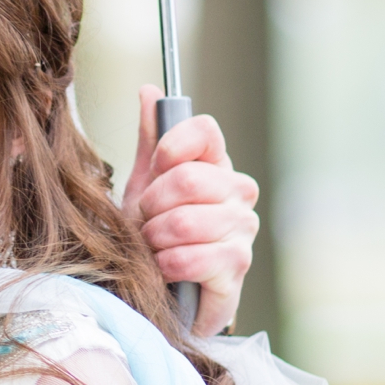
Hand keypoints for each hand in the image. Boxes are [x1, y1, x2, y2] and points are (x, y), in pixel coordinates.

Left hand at [122, 84, 259, 337]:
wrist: (158, 293)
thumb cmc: (152, 237)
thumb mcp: (142, 186)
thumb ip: (149, 140)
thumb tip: (149, 91)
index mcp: (216, 166)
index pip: (204, 131)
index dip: (170, 147)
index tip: (155, 167)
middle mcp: (237, 193)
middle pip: (189, 178)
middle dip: (150, 205)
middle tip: (144, 222)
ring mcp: (242, 231)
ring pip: (184, 221)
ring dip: (154, 239)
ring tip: (152, 248)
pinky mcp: (236, 270)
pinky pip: (190, 258)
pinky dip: (164, 266)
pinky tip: (164, 270)